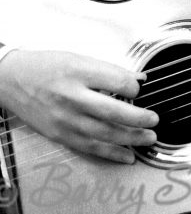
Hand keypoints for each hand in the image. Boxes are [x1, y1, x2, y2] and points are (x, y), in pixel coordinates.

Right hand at [0, 50, 158, 162]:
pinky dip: (111, 153)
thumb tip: (138, 79)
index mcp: (79, 72)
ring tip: (148, 138)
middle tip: (154, 120)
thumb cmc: (45, 66)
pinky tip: (127, 155)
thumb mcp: (78, 57)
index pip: (117, 81)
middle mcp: (72, 97)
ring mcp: (65, 119)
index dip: (135, 87)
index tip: (140, 88)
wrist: (11, 79)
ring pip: (104, 134)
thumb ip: (109, 70)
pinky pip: (90, 147)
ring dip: (131, 139)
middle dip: (139, 119)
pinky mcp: (60, 134)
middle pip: (113, 112)